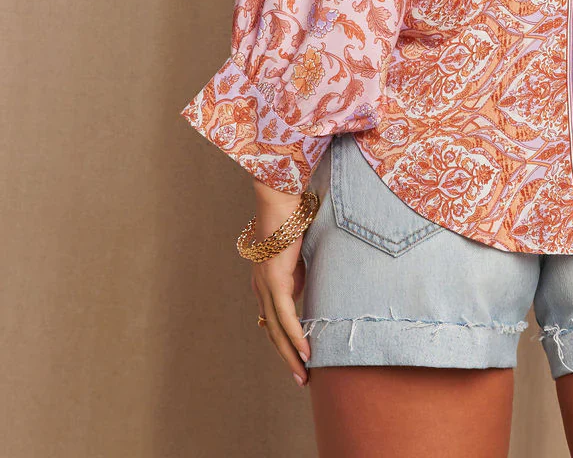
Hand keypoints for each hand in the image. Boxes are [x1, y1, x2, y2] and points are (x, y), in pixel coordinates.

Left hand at [249, 182, 312, 386]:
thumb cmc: (292, 221)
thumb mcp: (298, 256)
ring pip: (277, 330)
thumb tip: (304, 294)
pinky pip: (285, 315)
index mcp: (265, 283)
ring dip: (291, 354)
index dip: (286, 343)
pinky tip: (304, 350)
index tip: (299, 360)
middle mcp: (260, 288)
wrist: (282, 200)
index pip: (274, 322)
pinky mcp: (274, 280)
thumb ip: (299, 276)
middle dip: (287, 358)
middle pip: (273, 333)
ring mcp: (265, 286)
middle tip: (301, 379)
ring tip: (304, 374)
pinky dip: (295, 335)